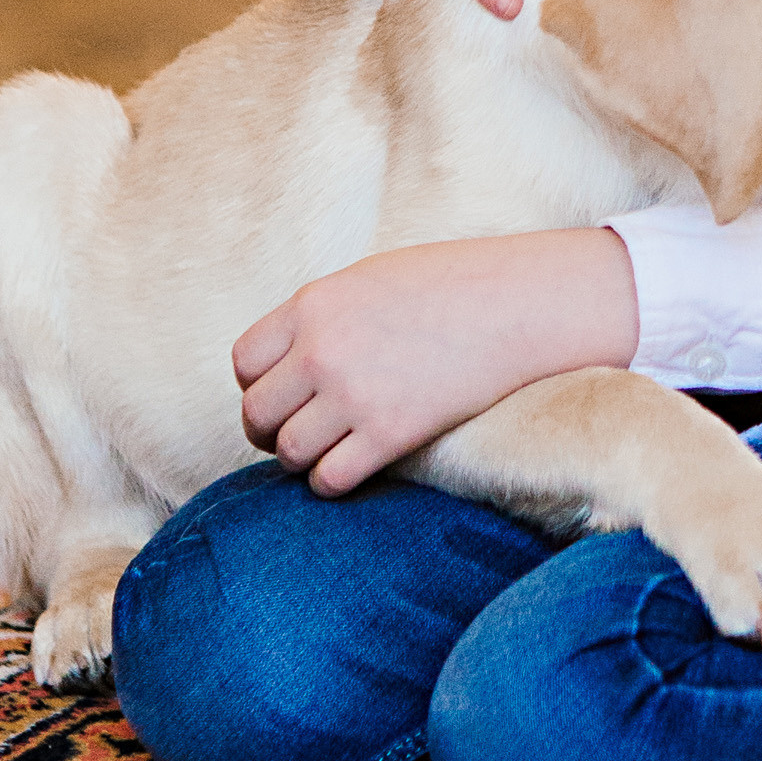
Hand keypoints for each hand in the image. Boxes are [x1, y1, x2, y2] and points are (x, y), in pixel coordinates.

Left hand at [233, 229, 640, 494]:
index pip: (245, 362)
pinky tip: (355, 465)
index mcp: (314, 304)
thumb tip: (289, 361)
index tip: (286, 392)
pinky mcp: (389, 433)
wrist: (517, 304)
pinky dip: (333, 480)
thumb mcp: (370, 280)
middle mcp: (322, 350)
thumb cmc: (450, 286)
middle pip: (257, 412)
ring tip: (330, 448)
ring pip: (288, 452)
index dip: (260, 384)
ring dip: (303, 457)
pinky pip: (329, 479)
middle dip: (271, 427)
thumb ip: (323, 317)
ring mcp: (354, 394)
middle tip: (301, 429)